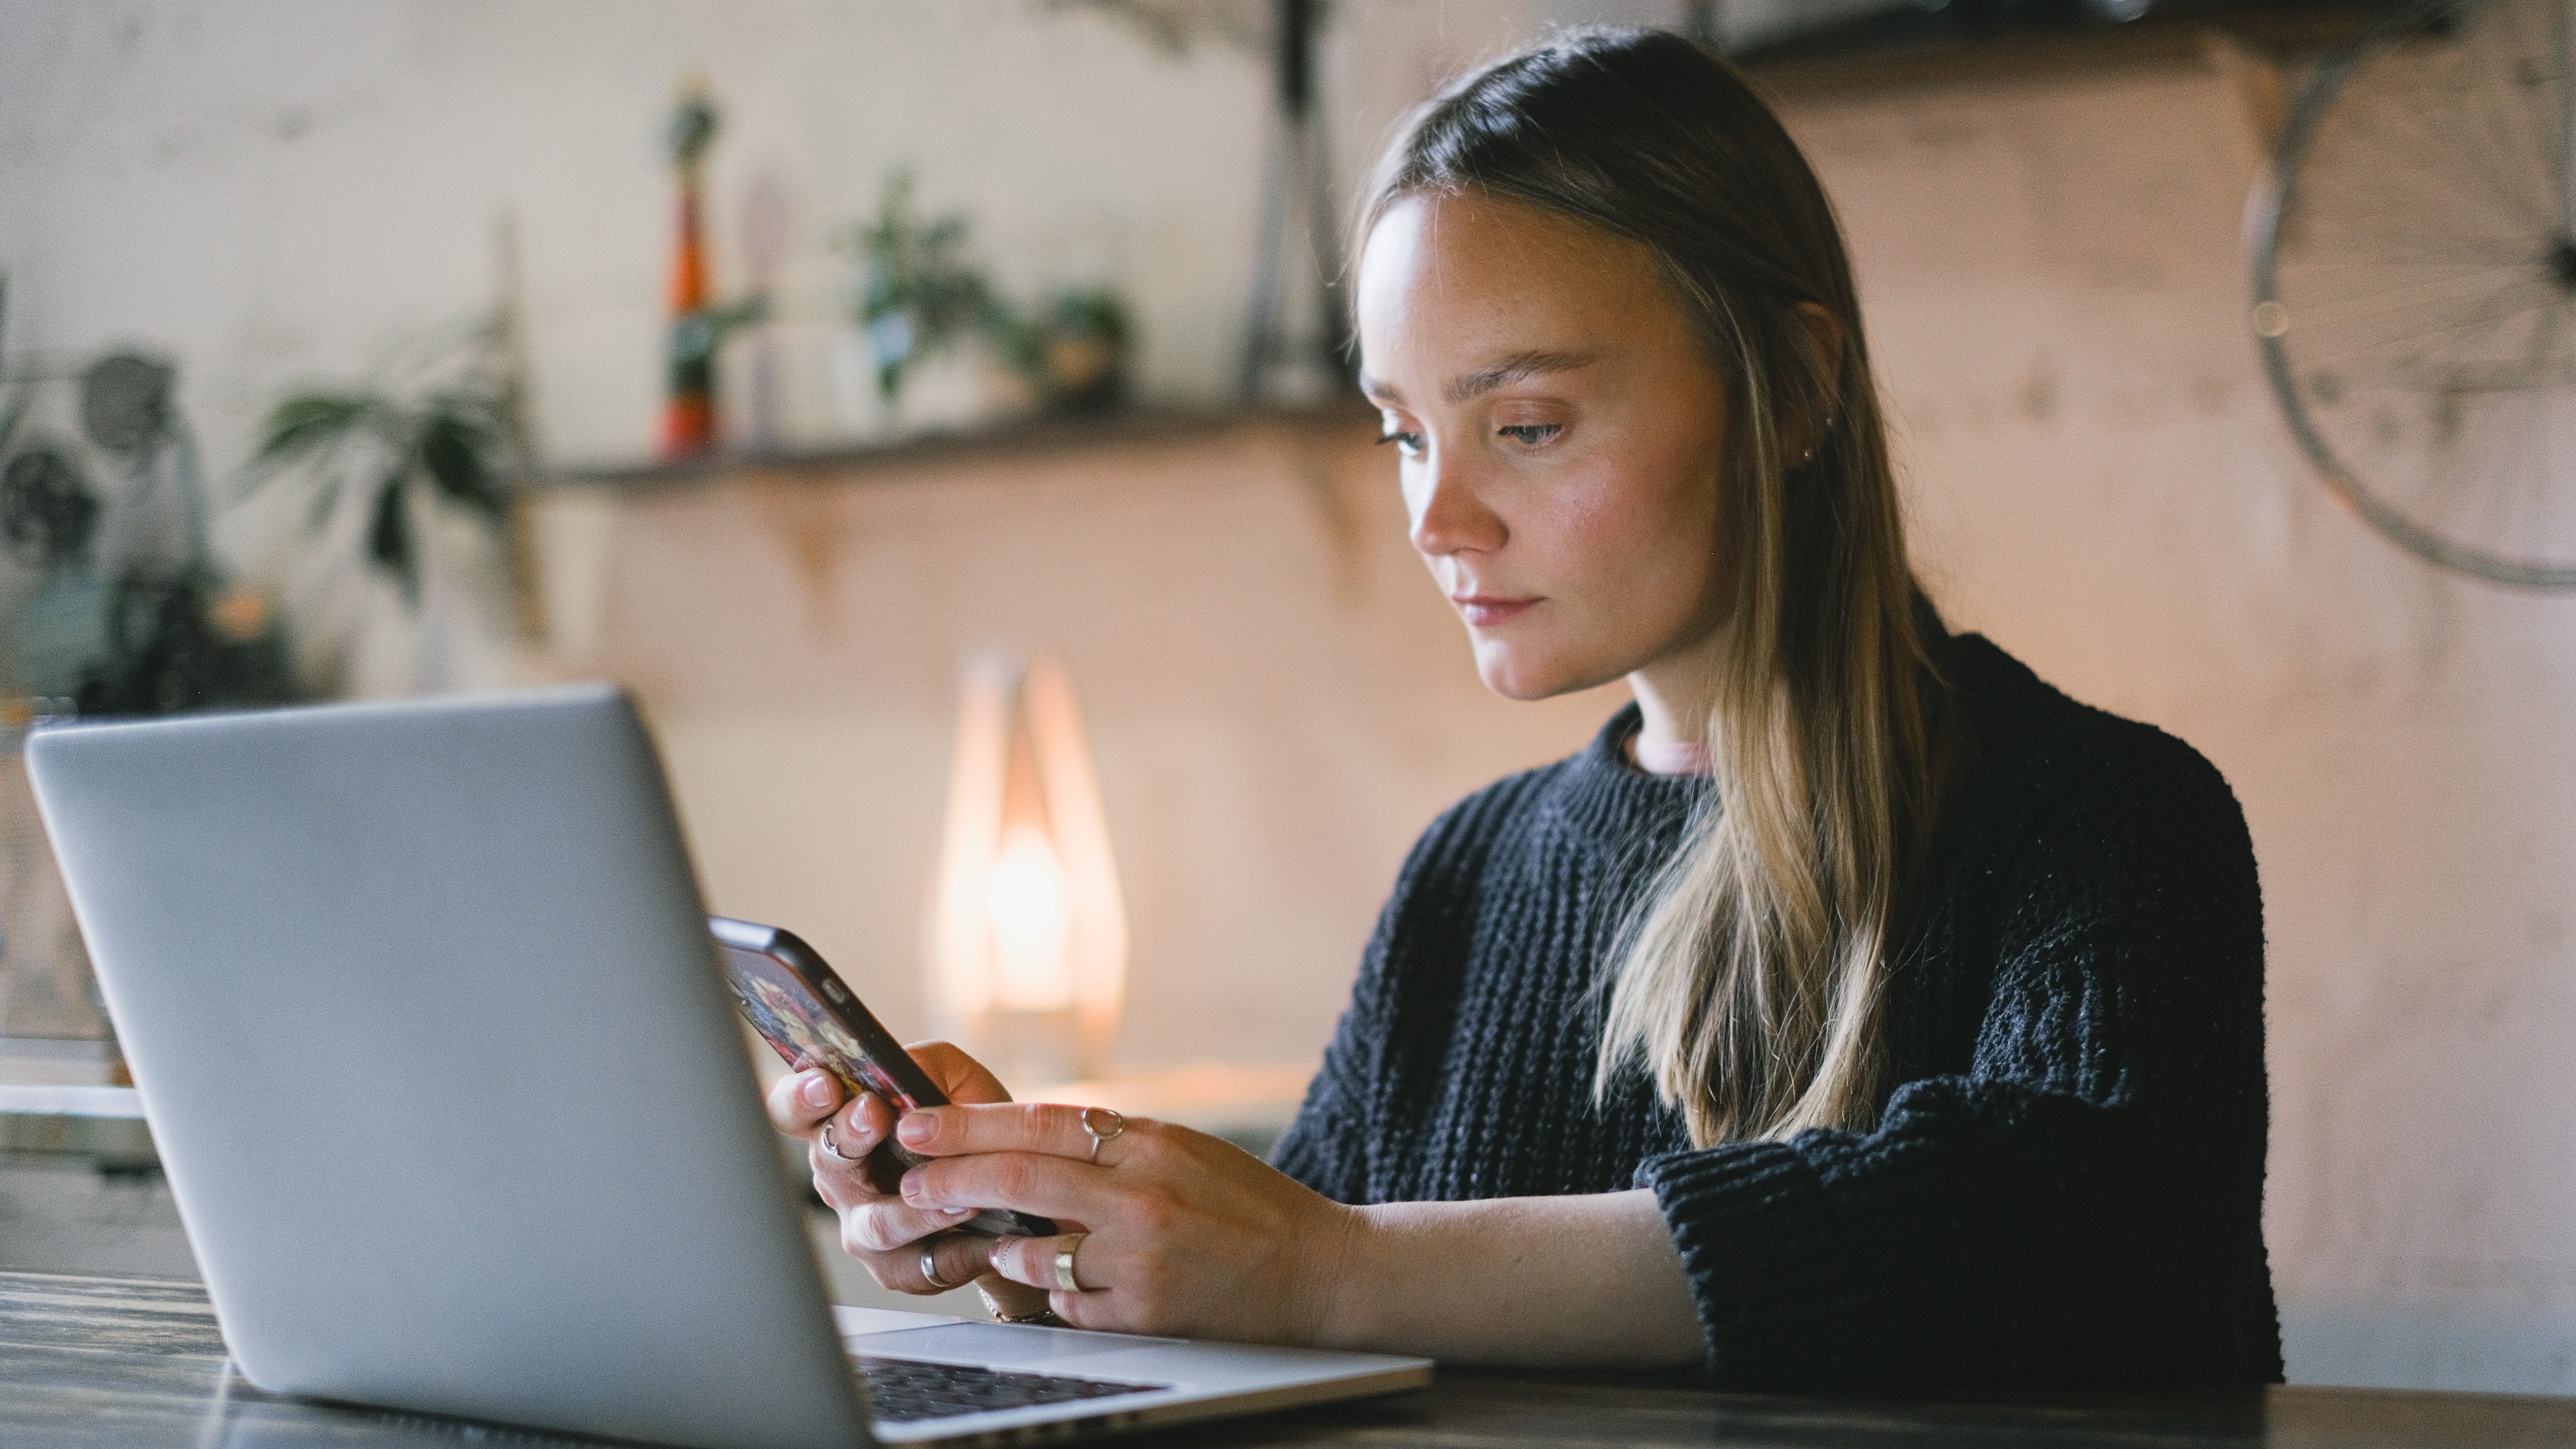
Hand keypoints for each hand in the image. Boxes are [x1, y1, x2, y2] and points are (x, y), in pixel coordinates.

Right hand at [761, 1041, 1051, 1317]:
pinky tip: (985, 1237)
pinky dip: (957, 1248)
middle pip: (827, 1161)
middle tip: (875, 1114)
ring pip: (876, 1224)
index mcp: (842, 1125)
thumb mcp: (956, 1079)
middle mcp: (842, 1178)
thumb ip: (927, 1064)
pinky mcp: (896, 1268)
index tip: (825, 1083)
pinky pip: (920, 1264)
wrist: (1011, 1186)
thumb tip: (897, 1069)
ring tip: (959, 1196)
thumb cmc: (970, 1125)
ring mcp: (863, 1227)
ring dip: (916, 1209)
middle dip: (850, 1135)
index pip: (796, 1110)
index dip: (801, 1097)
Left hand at [889, 1102, 1361, 1341]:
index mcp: (1151, 1142)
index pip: (1040, 1122)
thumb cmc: (1249, 1207)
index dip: (969, 1123)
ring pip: (1033, 1251)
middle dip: (951, 1179)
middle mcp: (1142, 1195)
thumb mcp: (1185, 1151)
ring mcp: (1140, 1258)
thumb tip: (1029, 1140)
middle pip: (1020, 1178)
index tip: (918, 1124)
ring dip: (1003, 1247)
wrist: (1319, 1270)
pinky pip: (1067, 1303)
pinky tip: (1072, 1284)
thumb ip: (1114, 1146)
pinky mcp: (1143, 1311)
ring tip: (994, 1242)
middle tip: (909, 1180)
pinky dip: (1058, 1293)